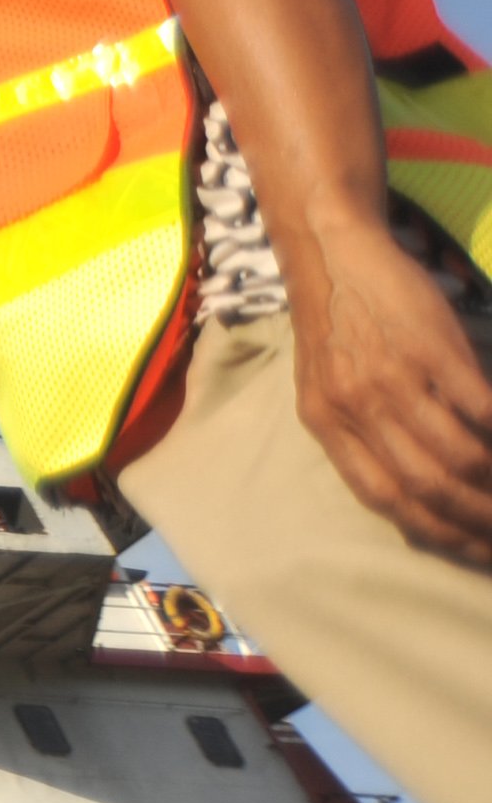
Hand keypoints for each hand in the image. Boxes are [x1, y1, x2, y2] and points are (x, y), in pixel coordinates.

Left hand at [290, 222, 491, 568]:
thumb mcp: (327, 388)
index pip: (386, 500)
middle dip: (479, 522)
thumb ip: (360, 439)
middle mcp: (356, 407)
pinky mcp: (431, 348)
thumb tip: (409, 501)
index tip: (477, 553)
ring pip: (459, 456)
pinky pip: (480, 409)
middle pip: (427, 488)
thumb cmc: (336, 324)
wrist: (331, 249)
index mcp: (326, 424)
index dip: (439, 534)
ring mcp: (394, 377)